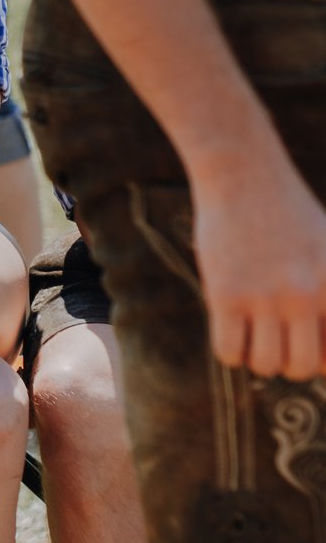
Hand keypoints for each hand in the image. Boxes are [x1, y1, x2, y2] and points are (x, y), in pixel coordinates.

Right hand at [193, 168, 325, 378]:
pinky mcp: (225, 294)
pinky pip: (229, 351)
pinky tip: (229, 331)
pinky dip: (230, 353)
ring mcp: (264, 296)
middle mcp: (305, 295)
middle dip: (289, 364)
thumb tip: (323, 345)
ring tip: (251, 336)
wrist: (243, 175)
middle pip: (303, 366)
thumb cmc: (286, 210)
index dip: (321, 358)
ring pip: (266, 364)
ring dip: (257, 359)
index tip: (302, 344)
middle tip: (276, 344)